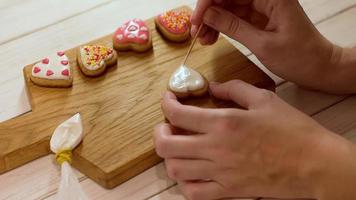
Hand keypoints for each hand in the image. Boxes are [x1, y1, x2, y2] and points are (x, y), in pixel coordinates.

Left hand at [154, 80, 355, 199]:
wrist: (315, 164)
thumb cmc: (292, 129)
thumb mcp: (264, 99)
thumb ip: (233, 89)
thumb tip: (212, 87)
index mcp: (224, 123)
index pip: (178, 114)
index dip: (166, 104)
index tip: (169, 99)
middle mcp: (216, 149)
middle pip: (166, 144)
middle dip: (159, 132)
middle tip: (166, 125)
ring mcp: (220, 173)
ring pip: (175, 170)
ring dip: (169, 156)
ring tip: (178, 147)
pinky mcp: (229, 191)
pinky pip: (194, 193)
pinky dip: (185, 182)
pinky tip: (191, 171)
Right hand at [190, 0, 346, 92]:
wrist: (317, 68)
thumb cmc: (299, 57)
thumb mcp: (262, 44)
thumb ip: (233, 27)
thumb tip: (207, 15)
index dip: (209, 2)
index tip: (195, 20)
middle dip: (207, 13)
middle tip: (194, 33)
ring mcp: (261, 6)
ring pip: (227, 7)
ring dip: (212, 21)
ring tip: (202, 40)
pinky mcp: (259, 17)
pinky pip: (233, 17)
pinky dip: (221, 27)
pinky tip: (211, 38)